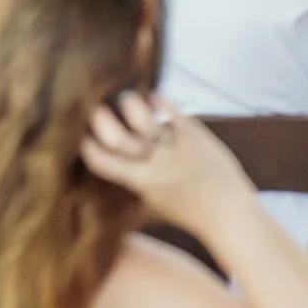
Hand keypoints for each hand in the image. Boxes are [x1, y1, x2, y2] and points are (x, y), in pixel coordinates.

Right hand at [82, 92, 254, 234]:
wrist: (227, 208)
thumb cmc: (186, 213)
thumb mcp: (150, 205)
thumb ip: (130, 187)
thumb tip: (109, 175)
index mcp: (140, 182)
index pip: (103, 162)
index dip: (87, 148)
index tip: (80, 137)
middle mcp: (155, 162)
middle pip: (118, 137)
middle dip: (100, 121)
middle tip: (91, 108)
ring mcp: (175, 145)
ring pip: (144, 119)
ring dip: (130, 105)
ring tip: (122, 98)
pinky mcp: (195, 133)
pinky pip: (173, 111)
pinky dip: (160, 101)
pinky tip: (152, 95)